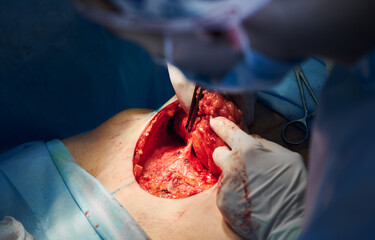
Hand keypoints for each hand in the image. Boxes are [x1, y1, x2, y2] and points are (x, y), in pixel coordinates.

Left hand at [210, 116, 306, 239]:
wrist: (290, 224)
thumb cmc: (294, 189)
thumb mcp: (289, 158)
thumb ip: (265, 145)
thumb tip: (252, 139)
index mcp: (249, 150)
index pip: (227, 129)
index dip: (220, 124)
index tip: (215, 121)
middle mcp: (232, 165)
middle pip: (218, 152)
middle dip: (227, 156)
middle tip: (242, 165)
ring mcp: (225, 185)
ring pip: (224, 174)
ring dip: (234, 178)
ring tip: (253, 189)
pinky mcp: (222, 202)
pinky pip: (225, 192)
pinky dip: (234, 194)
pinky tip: (249, 200)